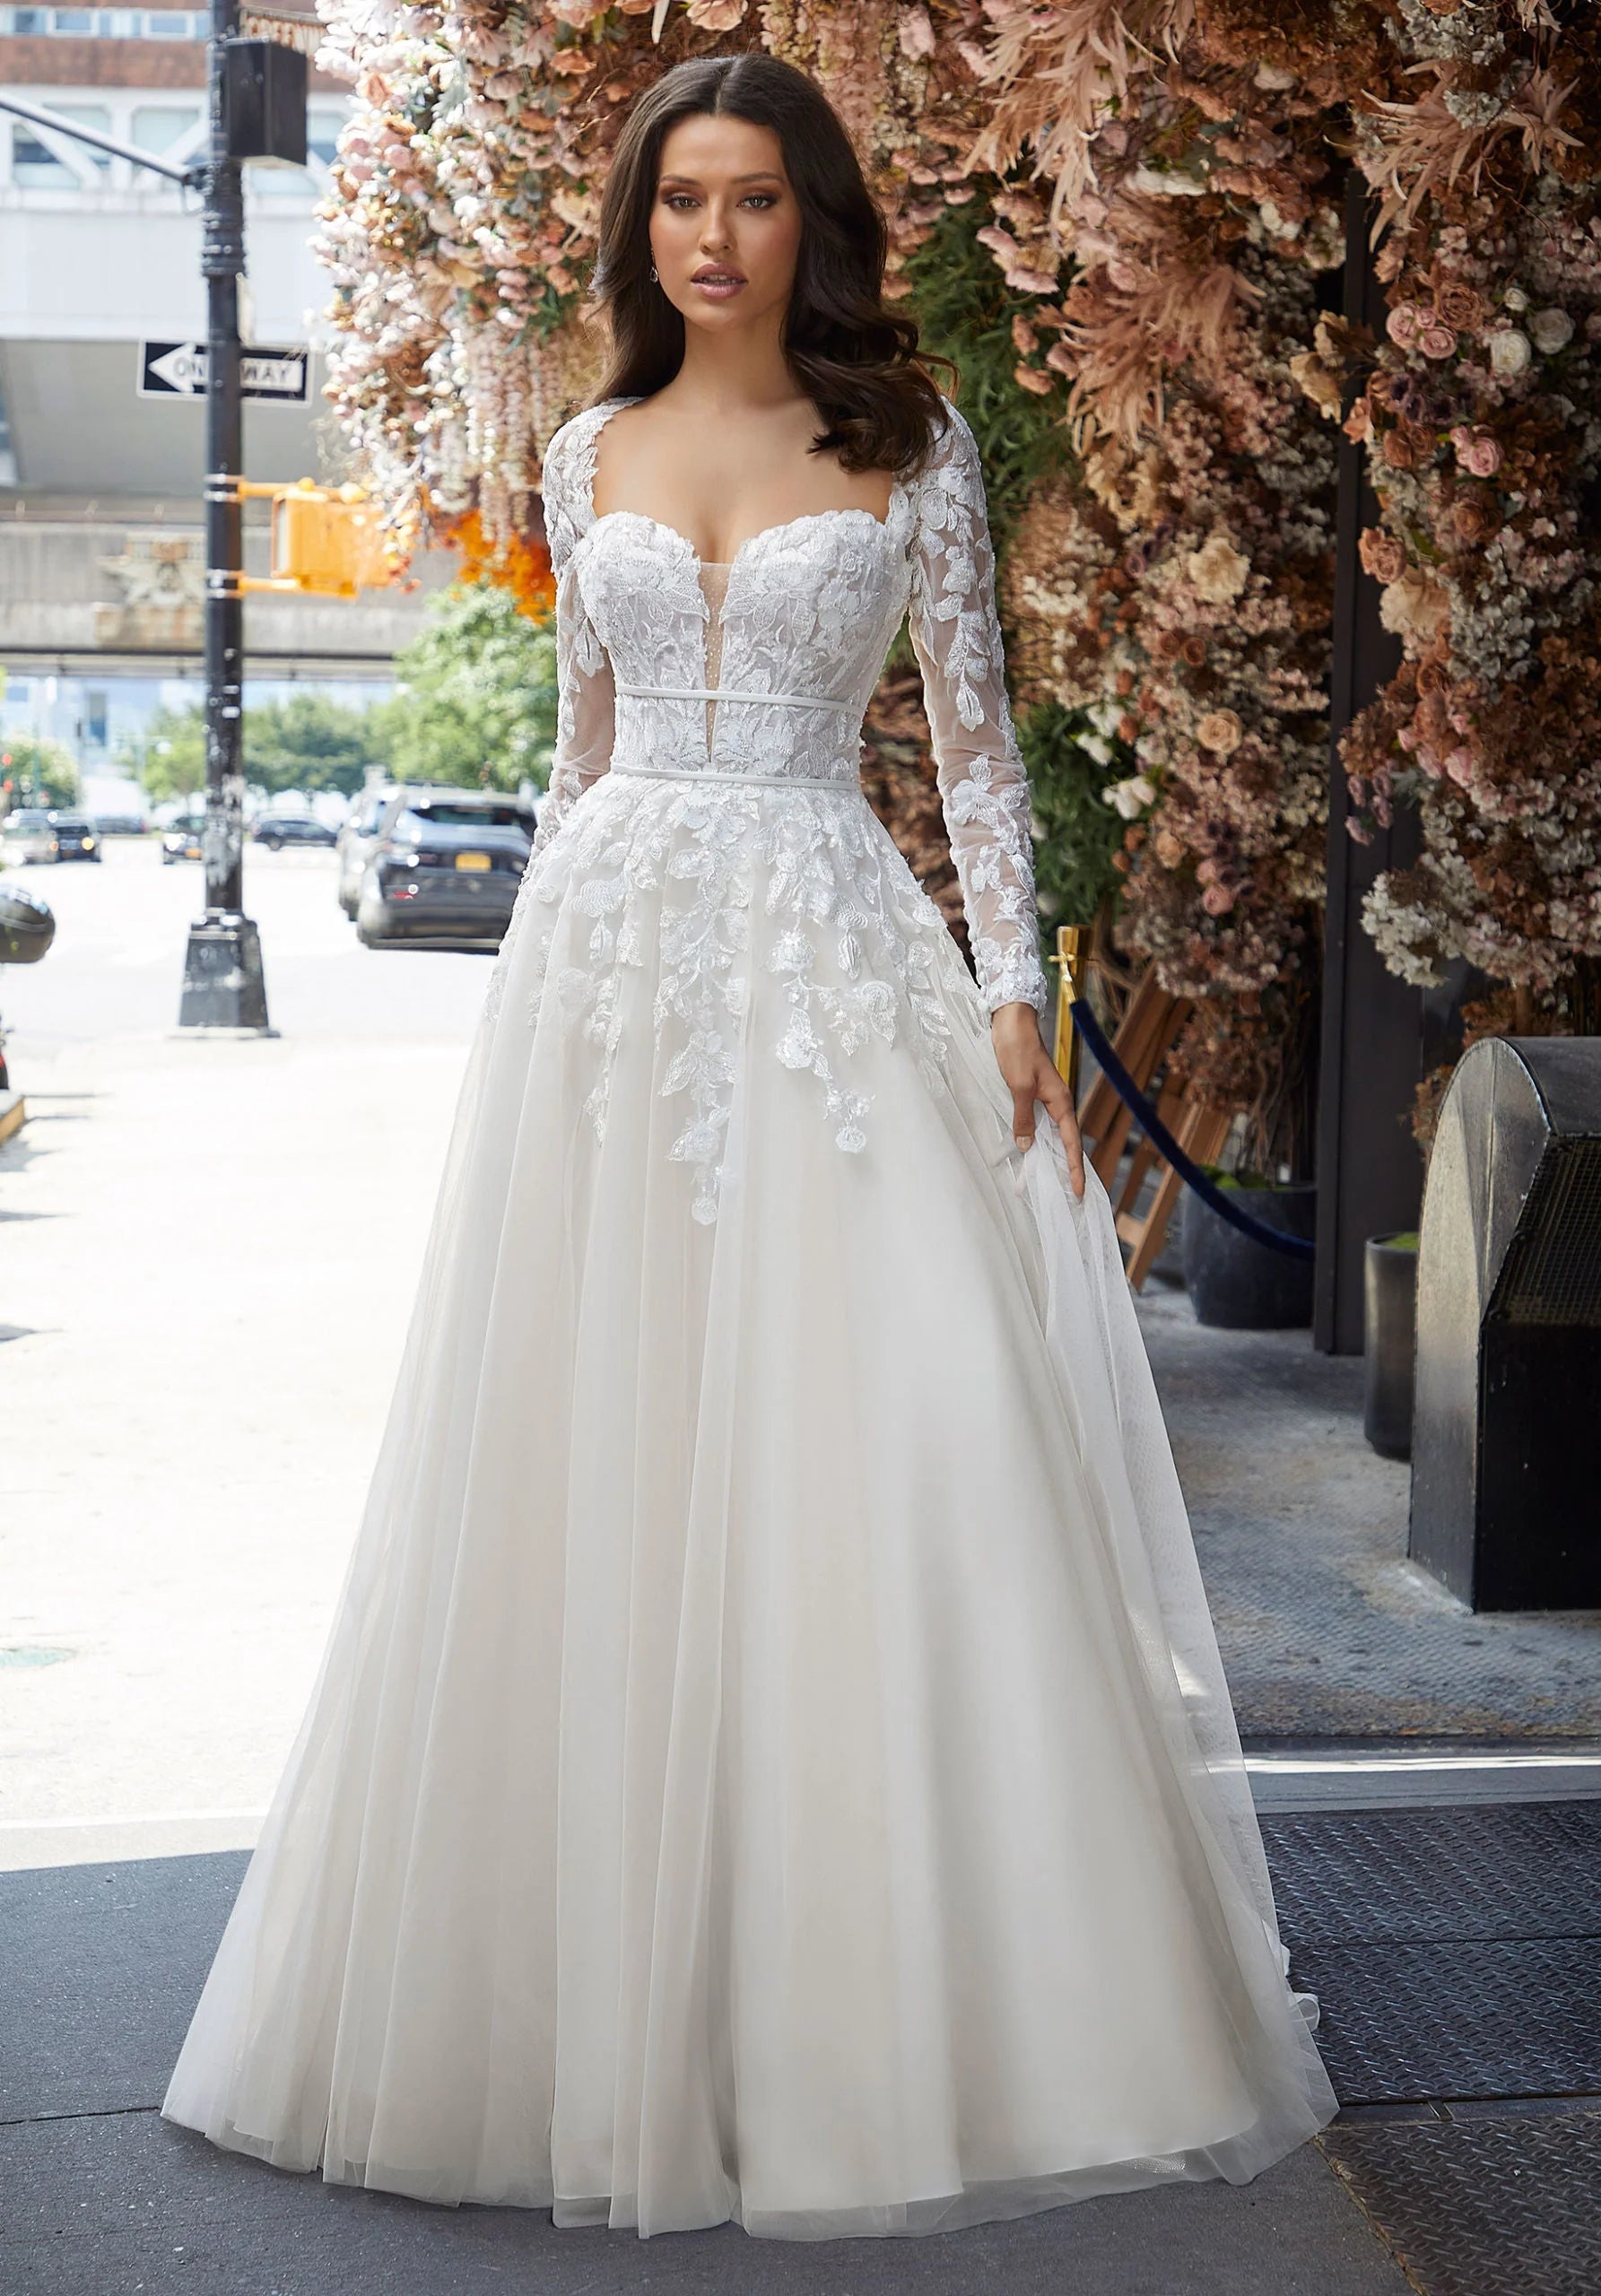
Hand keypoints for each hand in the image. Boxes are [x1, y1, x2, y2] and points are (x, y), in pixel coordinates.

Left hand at [991, 1002, 1086, 1198]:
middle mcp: (1057, 1104)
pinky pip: (1037, 1126)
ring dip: (1045, 1159)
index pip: (1071, 1143)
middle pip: (1064, 1144)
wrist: (1011, 1023)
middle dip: (1063, 1170)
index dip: (1074, 1168)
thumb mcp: (1019, 1086)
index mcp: (1060, 1102)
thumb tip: (1027, 1146)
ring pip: (1049, 1137)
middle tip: (1064, 1197)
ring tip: (1035, 1183)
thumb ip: (1023, 1117)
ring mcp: (1045, 1101)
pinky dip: (1034, 1142)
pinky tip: (1026, 1153)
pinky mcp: (1032, 1096)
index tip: (1078, 1191)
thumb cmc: (1017, 1050)